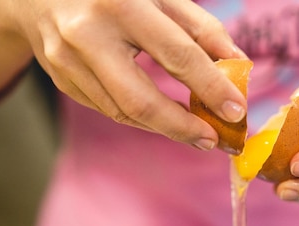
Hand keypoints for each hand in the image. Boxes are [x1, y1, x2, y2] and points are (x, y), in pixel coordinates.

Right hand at [13, 0, 246, 149]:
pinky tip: (163, 118)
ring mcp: (67, 62)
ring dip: (165, 128)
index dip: (210, 87)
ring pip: (123, 113)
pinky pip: (109, 109)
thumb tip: (237, 65)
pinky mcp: (61, 80)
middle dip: (182, 128)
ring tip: (196, 132)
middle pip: (140, 101)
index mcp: (120, 4)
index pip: (176, 55)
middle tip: (213, 140)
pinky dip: (141, 118)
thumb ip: (199, 27)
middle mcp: (87, 35)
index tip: (236, 112)